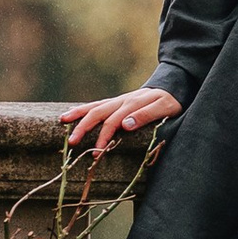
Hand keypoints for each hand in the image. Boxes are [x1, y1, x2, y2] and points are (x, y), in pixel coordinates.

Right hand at [64, 85, 182, 161]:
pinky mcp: (118, 102)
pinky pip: (98, 104)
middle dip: (83, 127)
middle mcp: (122, 100)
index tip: (96, 153)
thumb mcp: (164, 108)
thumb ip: (145, 115)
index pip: (112, 122)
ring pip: (95, 106)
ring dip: (78, 114)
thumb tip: (124, 125)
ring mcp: (119, 100)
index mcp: (132, 103)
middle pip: (98, 113)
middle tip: (71, 142)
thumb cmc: (171, 101)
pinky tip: (75, 113)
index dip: (103, 138)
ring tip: (62, 120)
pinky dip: (85, 109)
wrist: (174, 84)